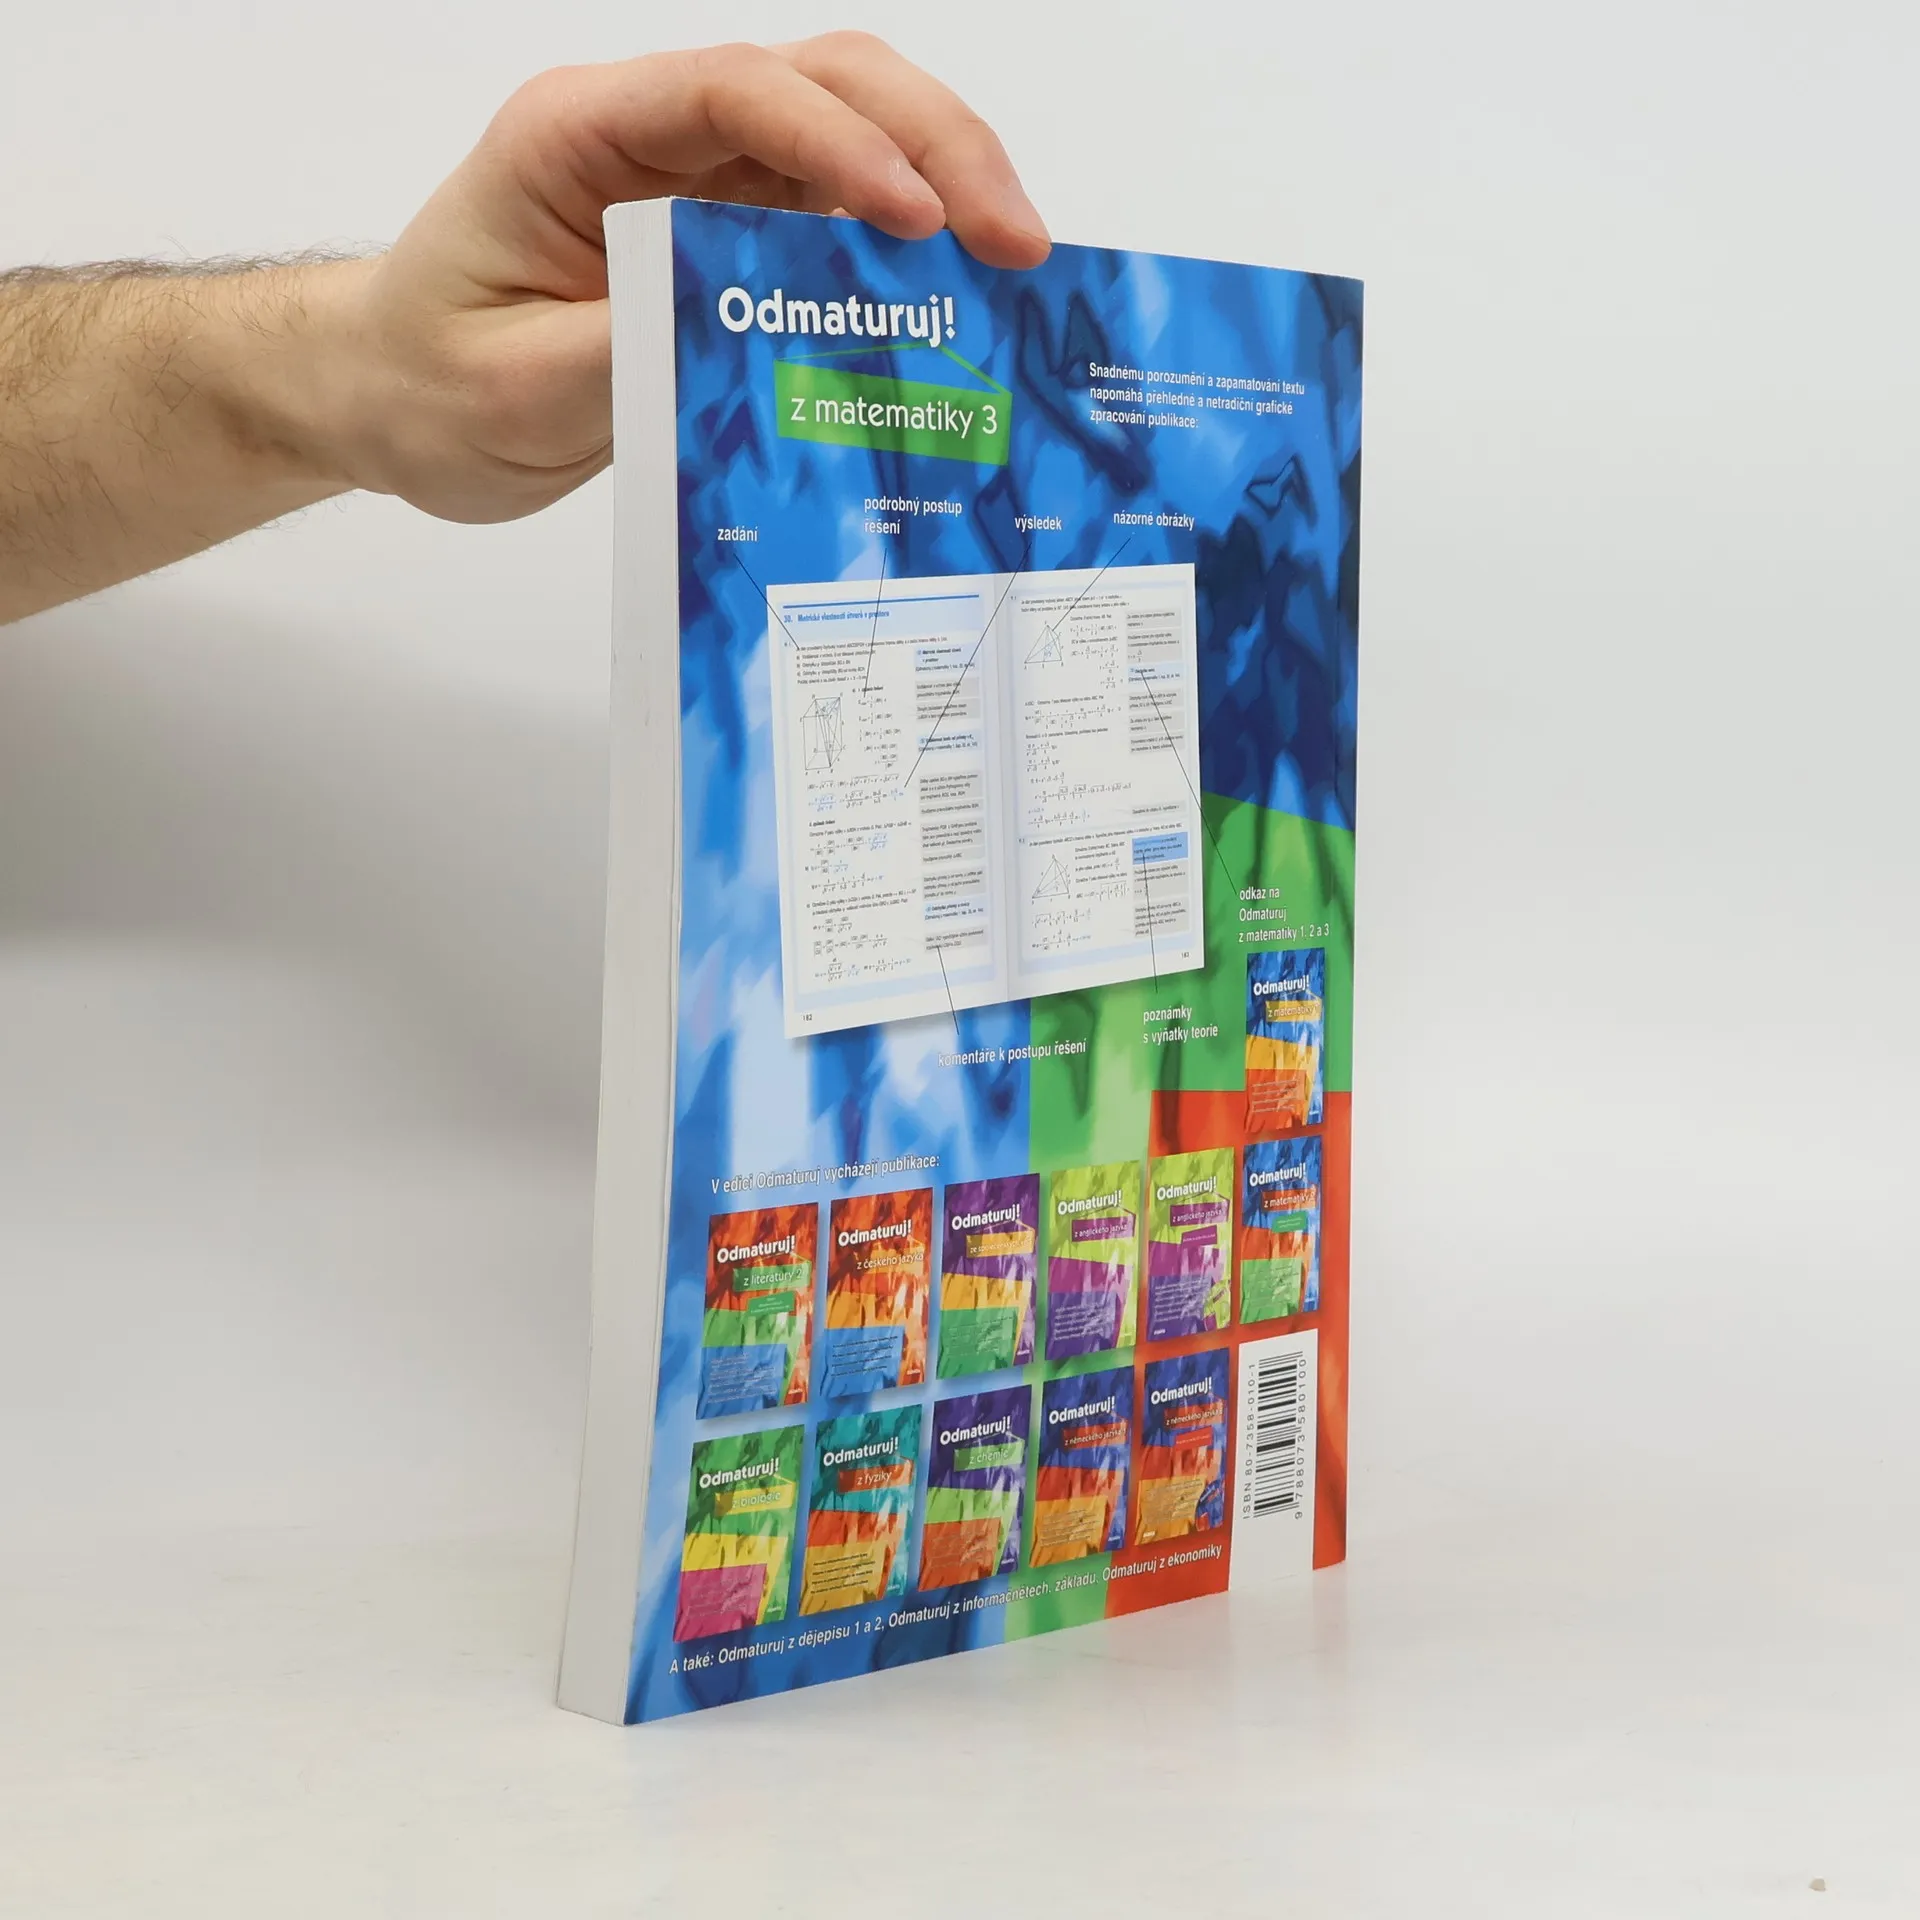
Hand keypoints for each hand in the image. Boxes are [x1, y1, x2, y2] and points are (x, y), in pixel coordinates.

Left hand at [323, 34, 1050, 521]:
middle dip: (935, 146)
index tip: (917, 219)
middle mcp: (654, 137)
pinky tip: (961, 305)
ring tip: (1015, 268)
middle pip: (824, 86)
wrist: (397, 400)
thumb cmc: (430, 377)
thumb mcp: (514, 386)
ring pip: (853, 140)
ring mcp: (702, 184)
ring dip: (944, 189)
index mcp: (579, 135)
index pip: (735, 95)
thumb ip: (633, 350)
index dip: (841, 144)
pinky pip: (840, 227)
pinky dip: (910, 255)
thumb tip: (754, 340)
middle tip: (1016, 240)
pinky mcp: (733, 243)